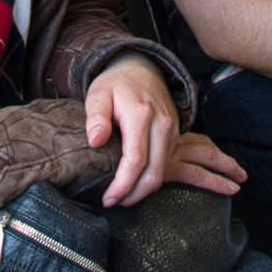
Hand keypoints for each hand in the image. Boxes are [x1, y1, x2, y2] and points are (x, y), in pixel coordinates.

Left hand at [85, 54, 240, 204]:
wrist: (142, 69)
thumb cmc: (116, 84)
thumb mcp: (98, 94)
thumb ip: (95, 117)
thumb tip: (95, 141)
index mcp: (141, 115)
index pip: (136, 160)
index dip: (123, 185)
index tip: (109, 198)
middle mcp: (162, 125)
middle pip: (154, 172)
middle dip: (134, 194)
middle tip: (114, 202)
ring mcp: (172, 131)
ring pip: (163, 172)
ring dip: (143, 189)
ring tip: (122, 196)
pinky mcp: (176, 136)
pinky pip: (167, 164)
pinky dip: (152, 179)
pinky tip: (135, 183)